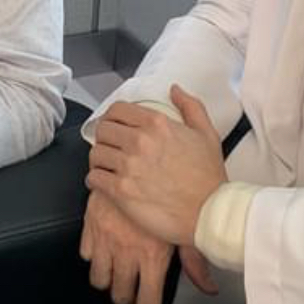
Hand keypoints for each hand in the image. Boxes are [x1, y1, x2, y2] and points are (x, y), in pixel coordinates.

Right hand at [79, 196, 218, 303]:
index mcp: (153, 256)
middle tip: (132, 302)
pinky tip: (105, 251)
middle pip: (121, 296)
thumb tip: (211, 288)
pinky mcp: (91, 224)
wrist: (140, 154)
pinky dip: (95, 257)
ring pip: (100, 279)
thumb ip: (195, 259)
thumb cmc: (172, 189)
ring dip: (109, 282)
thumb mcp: (186, 224)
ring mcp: (107, 239)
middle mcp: (127, 252)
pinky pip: (87, 254)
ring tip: (118, 277)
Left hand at [86, 85, 227, 250]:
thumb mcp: (206, 134)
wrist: (209, 213)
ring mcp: (129, 166)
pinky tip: (104, 182)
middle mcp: (140, 141)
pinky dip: (95, 179)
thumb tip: (175, 90)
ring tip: (106, 165)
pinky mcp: (121, 190)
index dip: (112, 117)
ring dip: (99, 159)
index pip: (117, 109)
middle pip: (103, 129)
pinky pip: (94, 177)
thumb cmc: (208, 178)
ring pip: (96, 153)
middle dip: (104, 137)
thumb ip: (190, 106)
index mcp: (157, 124)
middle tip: (109, 146)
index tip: (113, 125)